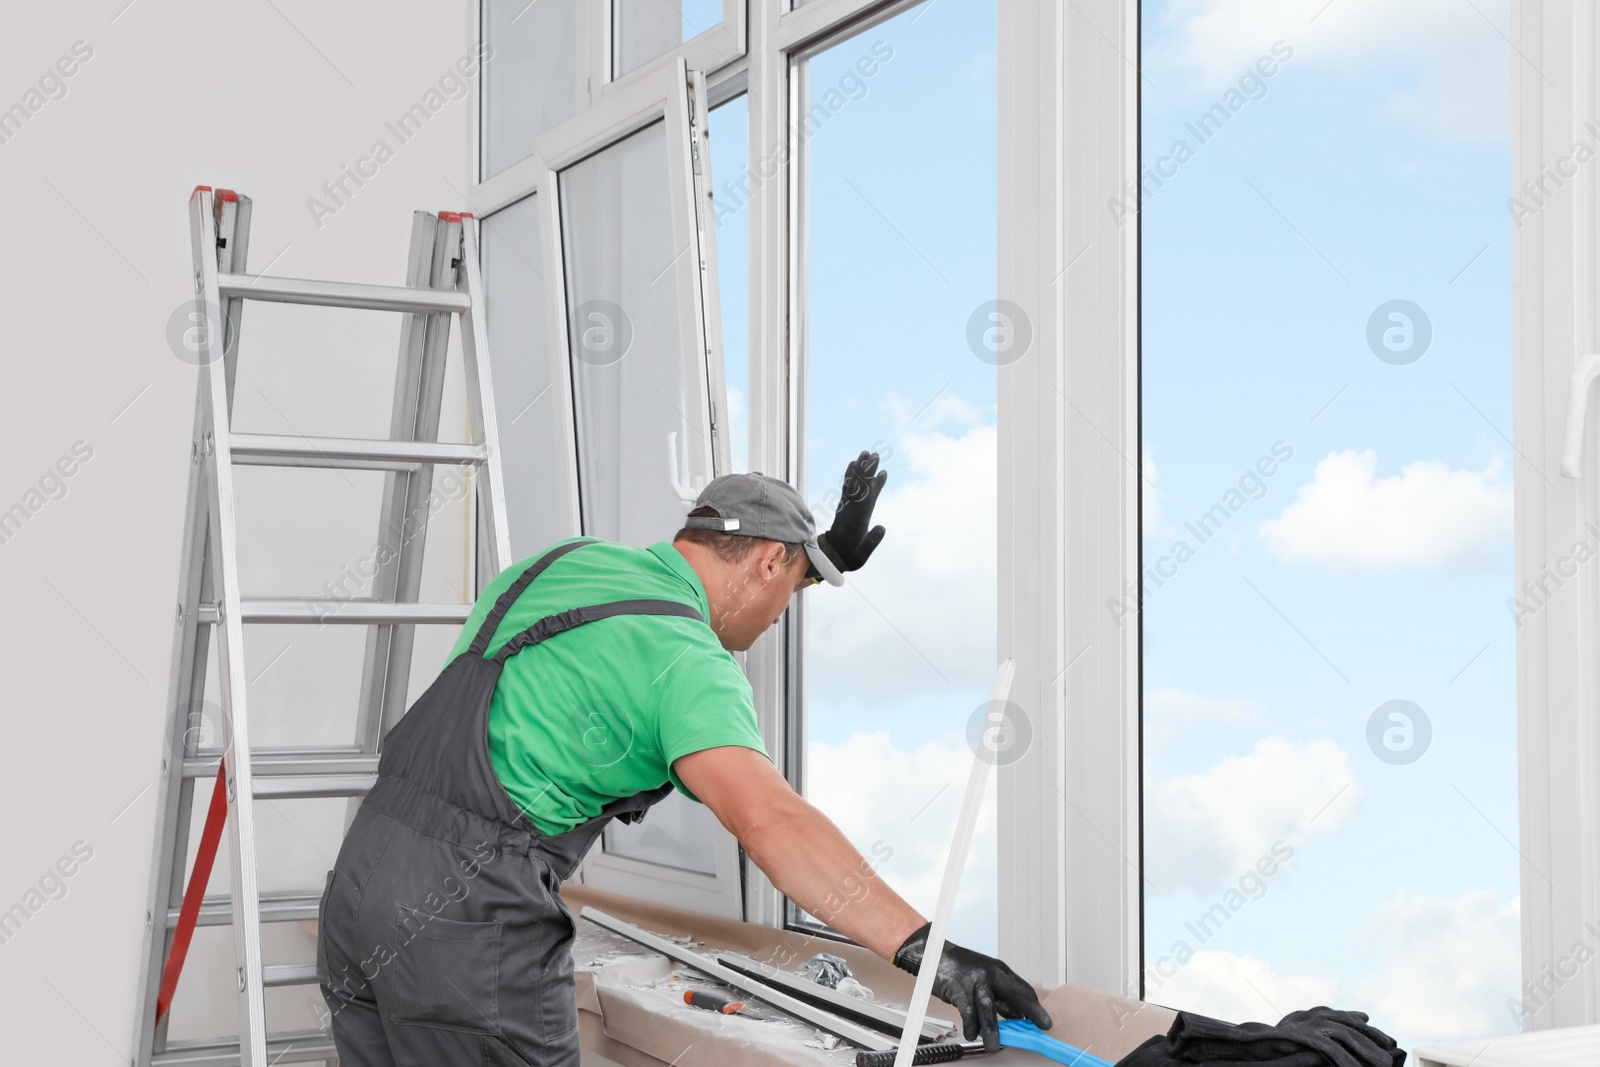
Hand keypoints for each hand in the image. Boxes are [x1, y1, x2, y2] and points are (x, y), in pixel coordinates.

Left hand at [818, 450, 887, 572]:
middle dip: (867, 470)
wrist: (830, 557)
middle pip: (859, 487)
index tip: (883, 473)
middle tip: (875, 455)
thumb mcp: (861, 556)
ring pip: (852, 483)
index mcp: (857, 520)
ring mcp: (845, 506)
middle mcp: (849, 510)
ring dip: (859, 468)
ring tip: (865, 453)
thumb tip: (882, 527)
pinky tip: (854, 464)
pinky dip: (850, 474)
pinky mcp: (843, 505)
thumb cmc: (849, 557)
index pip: (867, 499)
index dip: (875, 486)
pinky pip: (847, 487)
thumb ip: (871, 542)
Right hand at [892, 922, 1052, 1050]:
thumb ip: (1001, 996)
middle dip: (1031, 1011)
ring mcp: (974, 981)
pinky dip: (970, 1026)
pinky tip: (972, 1034)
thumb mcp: (985, 978)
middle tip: (1042, 1026)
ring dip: (993, 1030)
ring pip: (988, 1008)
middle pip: (1014, 994)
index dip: (1034, 1006)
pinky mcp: (958, 989)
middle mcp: (990, 974)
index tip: (1043, 1019)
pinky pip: (967, 1011)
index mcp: (999, 970)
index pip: (1023, 989)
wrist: (934, 953)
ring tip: (995, 1045)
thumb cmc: (961, 968)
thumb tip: (1018, 1016)